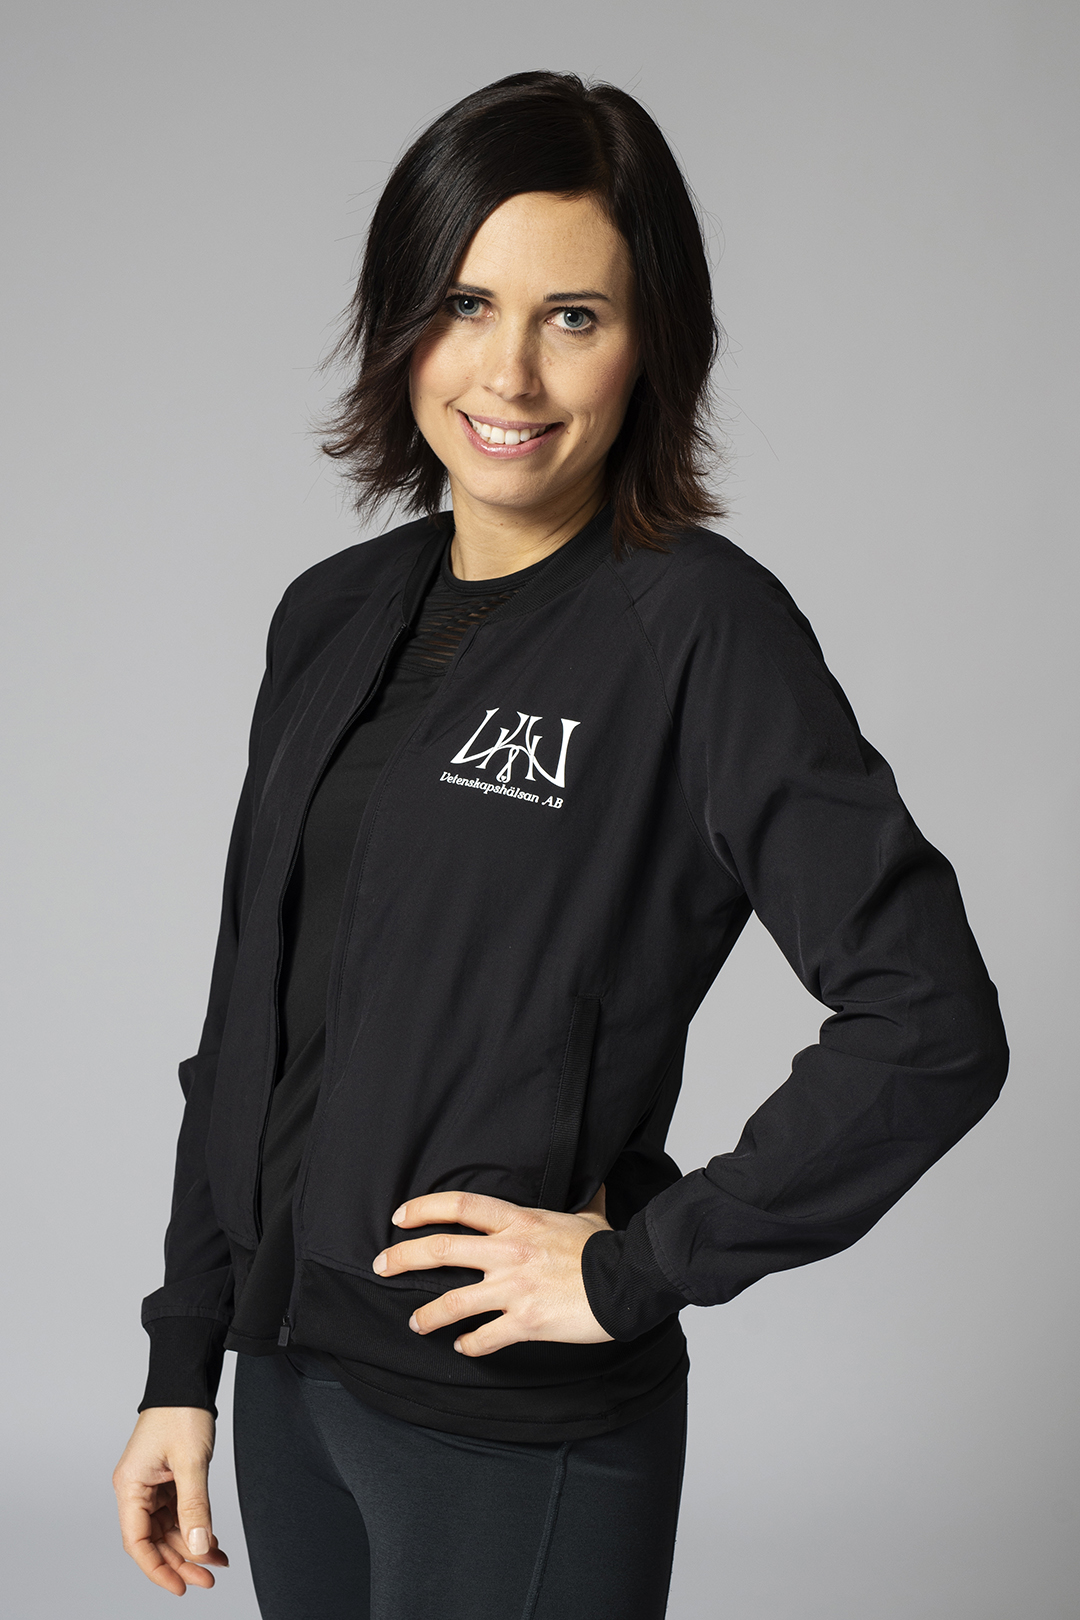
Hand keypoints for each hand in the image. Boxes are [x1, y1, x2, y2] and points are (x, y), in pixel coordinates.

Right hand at [113, 1407, 227, 1595]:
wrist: (187, 1380)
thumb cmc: (181, 1412)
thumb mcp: (191, 1462)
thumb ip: (195, 1507)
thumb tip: (200, 1547)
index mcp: (130, 1486)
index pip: (137, 1542)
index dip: (157, 1569)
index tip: (180, 1586)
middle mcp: (136, 1489)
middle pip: (155, 1540)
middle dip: (181, 1562)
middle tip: (208, 1579)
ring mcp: (152, 1485)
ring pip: (168, 1529)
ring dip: (192, 1547)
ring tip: (217, 1563)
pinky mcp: (167, 1479)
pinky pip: (179, 1513)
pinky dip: (196, 1527)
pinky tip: (213, 1542)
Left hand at [372, 1184, 614, 1356]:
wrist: (627, 1281)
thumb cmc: (607, 1250)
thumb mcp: (590, 1217)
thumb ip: (583, 1203)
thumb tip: (596, 1182)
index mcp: (518, 1222)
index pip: (460, 1207)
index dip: (424, 1209)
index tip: (400, 1216)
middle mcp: (507, 1252)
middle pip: (440, 1250)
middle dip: (403, 1257)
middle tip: (381, 1265)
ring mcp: (513, 1289)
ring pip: (452, 1302)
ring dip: (427, 1314)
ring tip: (415, 1323)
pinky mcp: (524, 1322)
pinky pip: (484, 1338)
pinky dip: (470, 1345)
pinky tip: (463, 1348)